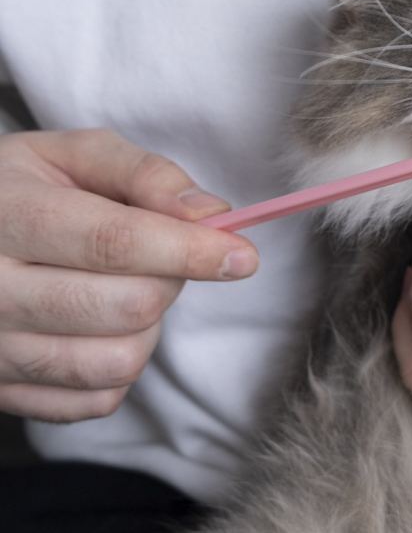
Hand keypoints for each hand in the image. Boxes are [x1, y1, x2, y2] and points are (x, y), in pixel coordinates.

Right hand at [0, 129, 257, 422]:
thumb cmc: (22, 190)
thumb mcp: (72, 156)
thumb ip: (145, 174)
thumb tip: (210, 212)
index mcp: (7, 217)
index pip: (114, 242)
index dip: (189, 251)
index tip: (242, 255)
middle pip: (127, 306)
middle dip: (170, 278)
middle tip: (159, 255)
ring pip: (117, 361)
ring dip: (147, 327)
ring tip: (123, 289)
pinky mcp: (1, 393)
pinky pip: (96, 401)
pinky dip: (119, 368)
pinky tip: (99, 327)